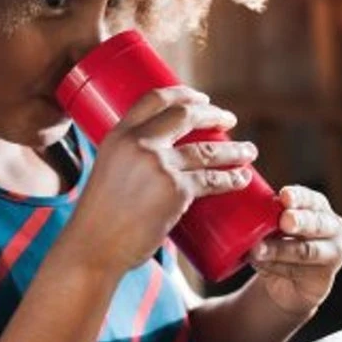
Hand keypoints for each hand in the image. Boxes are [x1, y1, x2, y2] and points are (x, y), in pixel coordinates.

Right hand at [65, 86, 256, 277]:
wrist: (92, 248)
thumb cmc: (98, 218)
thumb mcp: (107, 172)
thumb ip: (132, 160)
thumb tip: (164, 160)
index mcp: (118, 135)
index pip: (155, 98)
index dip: (183, 94)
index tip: (202, 98)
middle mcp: (138, 144)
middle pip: (185, 116)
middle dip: (214, 114)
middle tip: (230, 119)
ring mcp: (158, 167)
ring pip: (207, 149)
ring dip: (234, 149)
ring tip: (249, 151)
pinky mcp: (175, 192)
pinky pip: (211, 180)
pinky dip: (231, 179)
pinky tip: (241, 178)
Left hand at [250, 186, 341, 318]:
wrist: (286, 284)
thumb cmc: (278, 243)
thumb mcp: (271, 226)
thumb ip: (266, 218)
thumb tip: (244, 212)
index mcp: (318, 207)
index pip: (311, 199)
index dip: (298, 197)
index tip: (284, 195)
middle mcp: (332, 227)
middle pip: (317, 223)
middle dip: (300, 221)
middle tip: (284, 220)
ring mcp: (333, 254)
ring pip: (305, 251)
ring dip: (279, 250)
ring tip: (257, 249)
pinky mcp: (324, 279)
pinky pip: (298, 272)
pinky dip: (276, 267)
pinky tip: (260, 264)